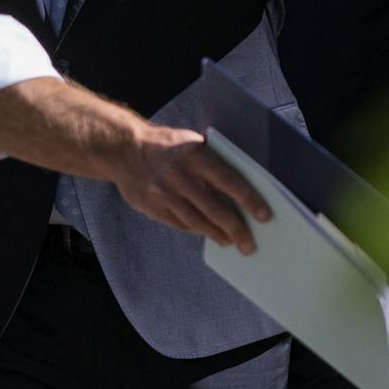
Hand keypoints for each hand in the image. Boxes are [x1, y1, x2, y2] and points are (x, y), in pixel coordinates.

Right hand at [113, 124, 267, 254]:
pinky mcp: (152, 207)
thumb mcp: (191, 143)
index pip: (230, 181)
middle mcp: (180, 177)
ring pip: (197, 222)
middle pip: (215, 209)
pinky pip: (179, 224)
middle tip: (249, 245)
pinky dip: (195, 230)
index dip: (250, 200)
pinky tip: (206, 233)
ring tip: (230, 242)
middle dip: (236, 230)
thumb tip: (241, 185)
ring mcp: (164, 194)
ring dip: (217, 235)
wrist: (123, 149)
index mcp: (195, 156)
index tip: (265, 217)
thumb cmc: (165, 145)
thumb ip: (212, 161)